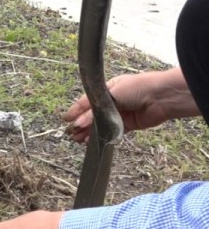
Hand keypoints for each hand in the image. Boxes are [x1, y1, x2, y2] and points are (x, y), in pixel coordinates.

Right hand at [64, 68, 197, 142]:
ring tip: (78, 140)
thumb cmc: (137, 88)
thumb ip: (93, 111)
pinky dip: (101, 136)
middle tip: (70, 133)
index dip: (76, 111)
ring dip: (89, 132)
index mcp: (107, 89)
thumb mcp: (110, 95)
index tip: (66, 120)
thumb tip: (77, 123)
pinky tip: (91, 141)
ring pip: (99, 125)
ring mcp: (119, 114)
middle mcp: (112, 101)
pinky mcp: (127, 125)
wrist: (162, 97)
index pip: (87, 101)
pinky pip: (110, 132)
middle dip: (80, 124)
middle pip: (92, 114)